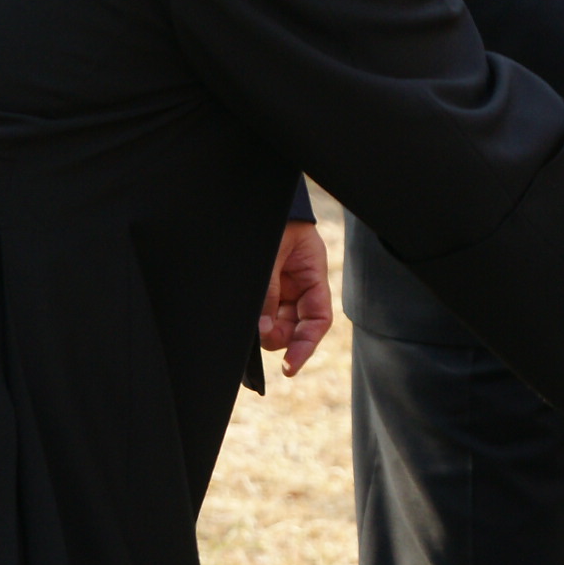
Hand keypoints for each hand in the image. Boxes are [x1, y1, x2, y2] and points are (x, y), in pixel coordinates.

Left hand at [259, 219, 333, 377]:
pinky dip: (254, 319)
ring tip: (249, 321)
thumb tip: (261, 330)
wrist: (255, 197)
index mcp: (311, 275)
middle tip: (258, 335)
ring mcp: (279, 286)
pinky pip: (260, 311)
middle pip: (295, 326)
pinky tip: (246, 321)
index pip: (318, 320)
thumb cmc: (273, 219)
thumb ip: (267, 292)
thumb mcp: (272, 254)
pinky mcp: (262, 286)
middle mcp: (297, 285)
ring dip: (264, 328)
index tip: (290, 367)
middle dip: (278, 336)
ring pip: (275, 322)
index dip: (306, 346)